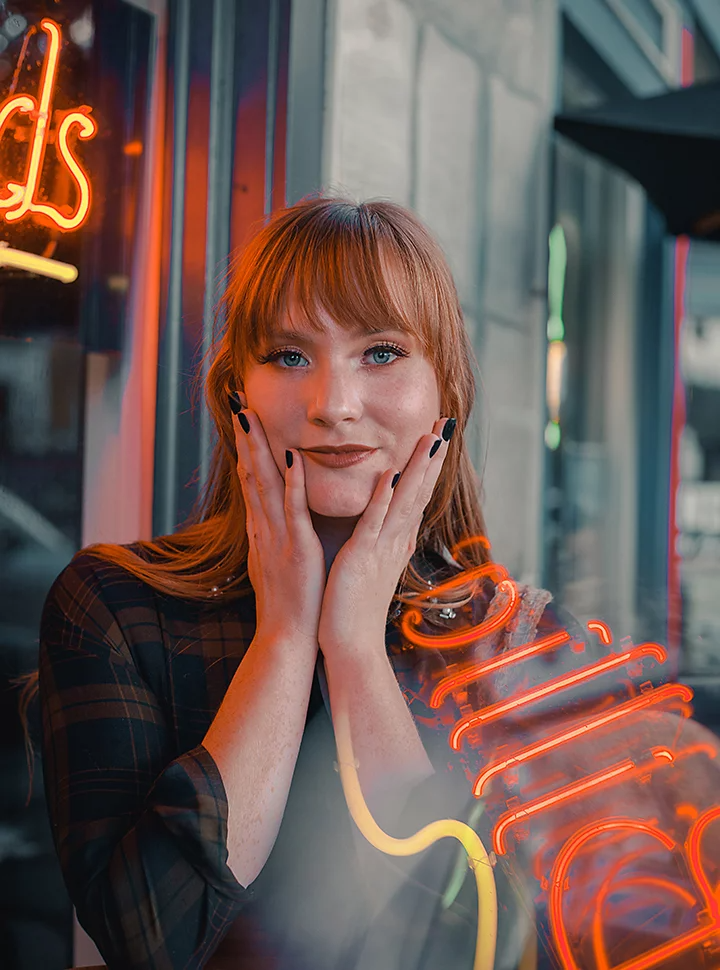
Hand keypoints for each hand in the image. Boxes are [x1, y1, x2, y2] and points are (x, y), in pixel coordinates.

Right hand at [230, 394, 326, 645]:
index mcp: (262, 529)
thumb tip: (265, 514)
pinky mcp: (296, 548)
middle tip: (238, 402)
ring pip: (265, 484)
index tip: (242, 417)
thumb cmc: (287, 602)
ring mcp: (277, 536)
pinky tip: (293, 456)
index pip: (250, 479)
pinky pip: (293, 510)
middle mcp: (264, 527)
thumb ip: (271, 534)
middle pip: (250, 473)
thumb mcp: (274, 561)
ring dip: (258, 449)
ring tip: (251, 416)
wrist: (287, 637)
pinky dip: (293, 482)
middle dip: (244, 437)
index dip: (245, 447)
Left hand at [317, 416, 455, 657]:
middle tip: (447, 422)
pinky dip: (382, 499)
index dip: (429, 464)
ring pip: (404, 500)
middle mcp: (395, 540)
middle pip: (419, 490)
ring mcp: (382, 548)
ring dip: (417, 468)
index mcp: (395, 540)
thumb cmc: (356, 606)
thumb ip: (381, 540)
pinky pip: (374, 523)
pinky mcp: (362, 557)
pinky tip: (389, 475)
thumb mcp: (373, 565)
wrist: (352, 645)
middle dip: (433, 455)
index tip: (439, 434)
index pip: (417, 494)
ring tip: (431, 438)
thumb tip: (391, 525)